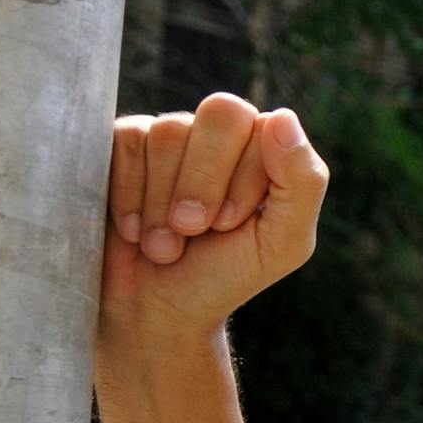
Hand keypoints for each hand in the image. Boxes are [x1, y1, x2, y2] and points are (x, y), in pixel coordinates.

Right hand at [98, 93, 328, 351]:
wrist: (156, 310)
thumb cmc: (224, 276)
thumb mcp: (281, 243)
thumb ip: (302, 183)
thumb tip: (283, 116)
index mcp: (265, 149)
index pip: (261, 125)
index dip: (240, 178)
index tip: (228, 227)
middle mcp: (219, 133)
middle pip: (220, 111)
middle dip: (204, 181)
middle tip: (193, 229)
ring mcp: (167, 134)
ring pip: (167, 131)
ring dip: (163, 200)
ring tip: (164, 243)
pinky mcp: (119, 145)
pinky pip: (124, 142)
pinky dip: (128, 194)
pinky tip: (133, 229)